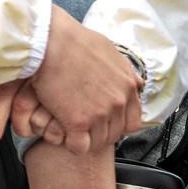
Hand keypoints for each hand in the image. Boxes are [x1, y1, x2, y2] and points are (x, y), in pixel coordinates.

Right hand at [0, 9, 142, 155]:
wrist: (50, 41)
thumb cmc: (75, 41)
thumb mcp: (110, 51)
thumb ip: (125, 71)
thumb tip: (136, 80)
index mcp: (128, 86)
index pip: (132, 123)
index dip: (116, 124)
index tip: (103, 121)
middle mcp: (117, 102)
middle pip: (114, 134)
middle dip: (99, 133)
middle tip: (83, 125)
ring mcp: (99, 114)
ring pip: (97, 143)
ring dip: (84, 138)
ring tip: (70, 127)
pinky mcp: (77, 122)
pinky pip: (79, 147)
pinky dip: (71, 144)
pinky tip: (63, 132)